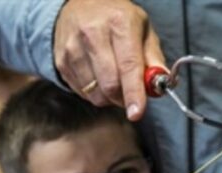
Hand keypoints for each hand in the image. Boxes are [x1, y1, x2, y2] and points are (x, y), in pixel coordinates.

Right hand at [54, 0, 165, 119]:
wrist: (80, 6)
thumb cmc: (116, 19)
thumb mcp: (142, 29)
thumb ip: (153, 58)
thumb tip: (159, 86)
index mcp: (119, 22)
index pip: (128, 65)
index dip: (133, 92)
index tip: (136, 112)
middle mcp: (93, 33)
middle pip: (110, 84)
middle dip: (123, 98)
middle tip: (129, 93)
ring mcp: (73, 47)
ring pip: (95, 93)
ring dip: (109, 97)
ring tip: (113, 81)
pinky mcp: (61, 61)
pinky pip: (82, 93)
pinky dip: (94, 93)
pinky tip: (97, 78)